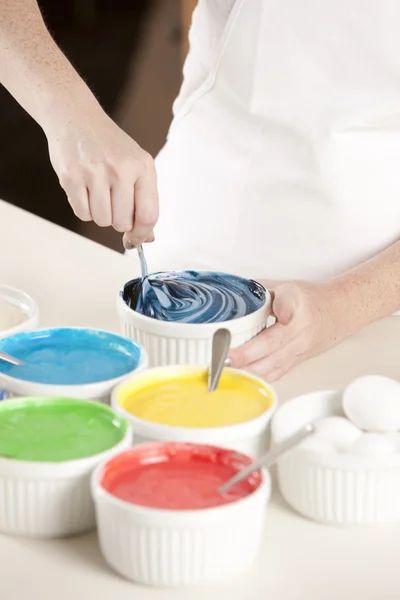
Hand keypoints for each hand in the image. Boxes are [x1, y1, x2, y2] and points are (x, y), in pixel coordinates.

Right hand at [45, 105, 157, 243]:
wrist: (76, 118)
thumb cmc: (110, 147)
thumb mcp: (136, 166)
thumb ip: (144, 201)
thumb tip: (146, 238)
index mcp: (143, 167)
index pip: (149, 215)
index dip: (142, 233)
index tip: (135, 238)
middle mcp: (120, 169)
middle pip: (122, 222)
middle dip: (118, 220)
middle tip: (113, 201)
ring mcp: (94, 172)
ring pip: (102, 220)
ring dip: (100, 214)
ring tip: (98, 191)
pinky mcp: (71, 177)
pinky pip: (82, 213)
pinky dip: (84, 208)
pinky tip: (85, 189)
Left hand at [229, 281, 337, 380]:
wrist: (337, 314)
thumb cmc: (308, 300)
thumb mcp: (288, 287)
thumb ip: (262, 293)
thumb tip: (233, 298)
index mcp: (297, 302)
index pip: (288, 303)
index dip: (282, 308)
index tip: (278, 315)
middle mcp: (300, 327)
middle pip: (274, 342)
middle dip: (248, 353)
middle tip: (227, 357)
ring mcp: (299, 347)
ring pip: (274, 362)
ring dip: (250, 369)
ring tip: (228, 371)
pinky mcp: (296, 361)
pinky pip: (276, 372)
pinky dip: (258, 377)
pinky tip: (242, 378)